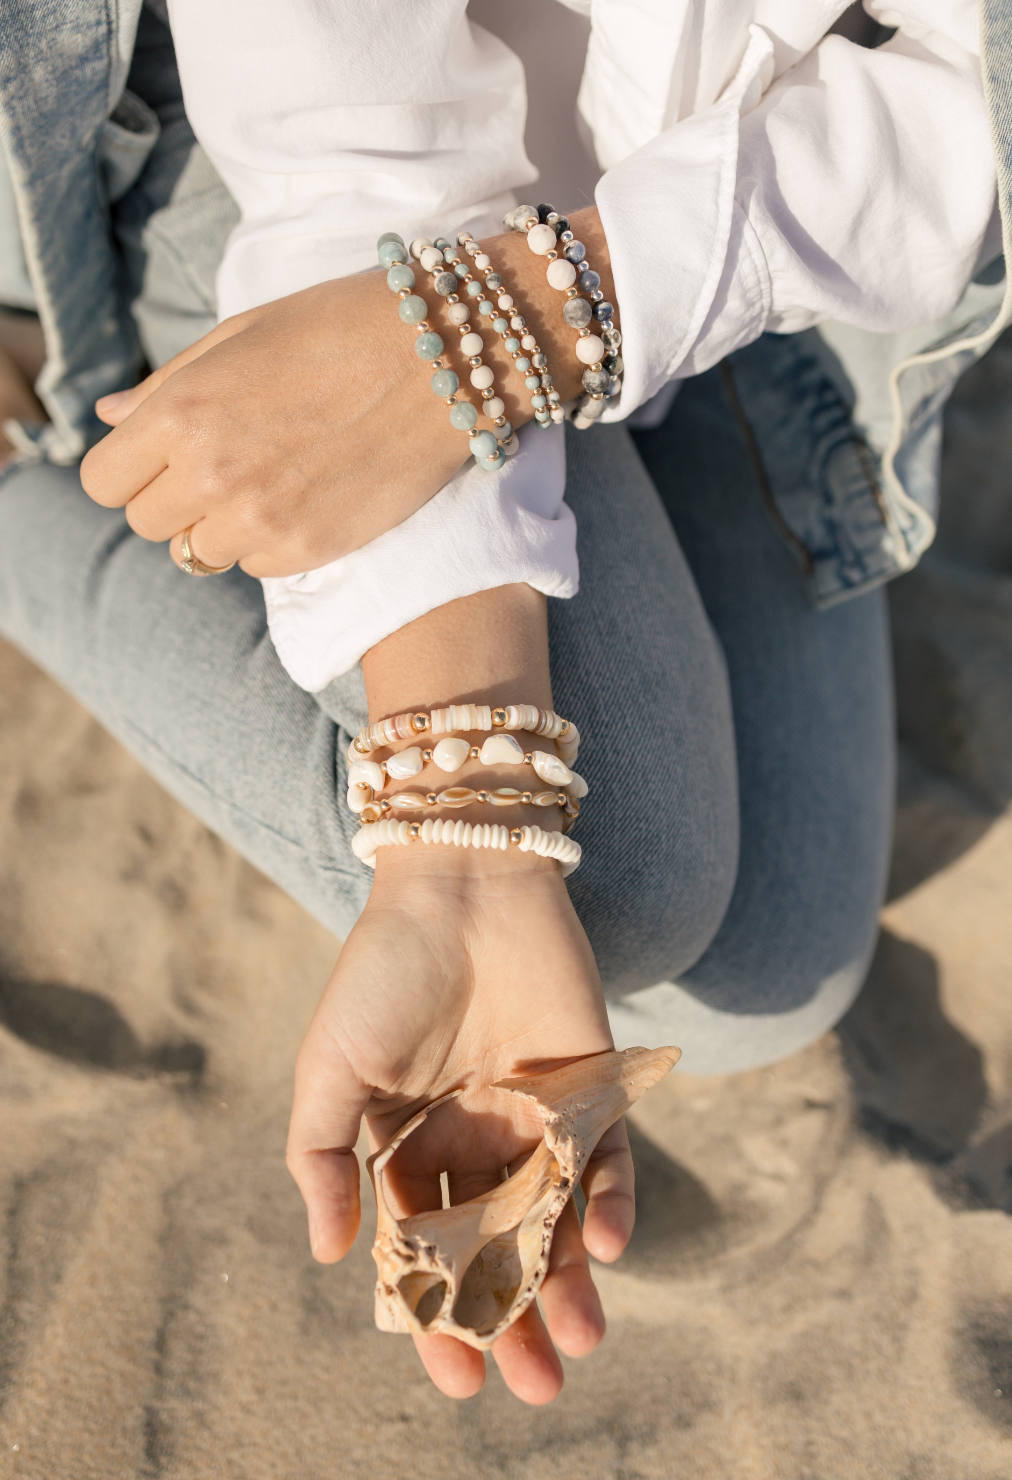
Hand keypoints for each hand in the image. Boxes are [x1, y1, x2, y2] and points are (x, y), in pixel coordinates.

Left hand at [78, 209, 613, 577]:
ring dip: (222, 526)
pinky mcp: (309, 548)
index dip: (130, 470)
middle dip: (174, 500)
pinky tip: (309, 496)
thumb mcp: (239, 336)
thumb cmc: (338, 327)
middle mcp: (209, 474)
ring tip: (271, 481)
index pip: (103, 481)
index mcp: (179, 412)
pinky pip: (257, 566)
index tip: (162, 459)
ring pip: (199, 554)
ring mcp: (260, 519)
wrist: (443, 355)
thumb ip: (167, 386)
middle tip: (224, 467)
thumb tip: (108, 417)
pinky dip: (272, 543)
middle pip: (148, 525)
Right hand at [286, 847, 634, 1404]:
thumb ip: (322, 1157)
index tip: (453, 1375)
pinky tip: (607, 1246)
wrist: (461, 879)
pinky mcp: (590, 1083)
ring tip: (581, 1346)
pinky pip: (608, 1156)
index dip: (437, 1313)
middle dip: (514, 1319)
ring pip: (557, 1218)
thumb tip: (330, 1254)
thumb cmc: (385, 970)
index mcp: (408, 1143)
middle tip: (534, 1386)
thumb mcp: (329, 1066)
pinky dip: (613, 1200)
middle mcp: (475, 1139)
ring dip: (571, 1284)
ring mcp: (535, 1114)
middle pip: (497, 1249)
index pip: (426, 1250)